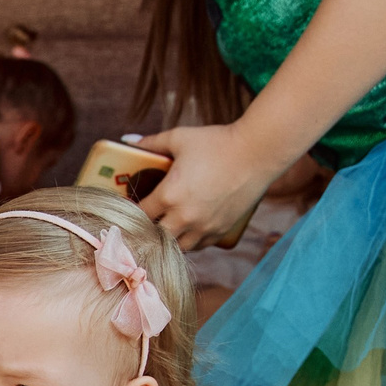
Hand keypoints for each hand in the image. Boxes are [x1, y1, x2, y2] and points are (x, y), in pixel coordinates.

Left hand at [136, 124, 278, 249]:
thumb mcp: (179, 138)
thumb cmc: (217, 142)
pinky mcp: (221, 230)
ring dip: (168, 239)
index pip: (138, 215)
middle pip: (153, 237)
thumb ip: (152, 142)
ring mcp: (204, 227)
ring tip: (166, 226)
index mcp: (168, 195)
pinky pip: (199, 246)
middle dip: (147, 229)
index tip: (132, 206)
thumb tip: (127, 140)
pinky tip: (187, 230)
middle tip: (148, 219)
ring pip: (176, 247)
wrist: (258, 151)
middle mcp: (184, 217)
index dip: (131, 212)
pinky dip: (190, 241)